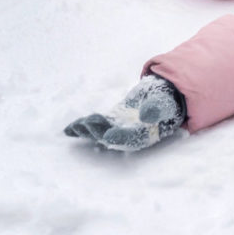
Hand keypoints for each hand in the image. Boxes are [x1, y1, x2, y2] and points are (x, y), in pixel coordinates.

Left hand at [64, 75, 186, 152]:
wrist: (161, 96)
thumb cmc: (165, 101)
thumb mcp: (164, 103)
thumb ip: (156, 109)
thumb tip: (145, 115)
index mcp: (146, 134)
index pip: (132, 138)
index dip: (120, 136)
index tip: (108, 134)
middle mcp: (130, 135)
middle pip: (113, 137)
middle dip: (98, 132)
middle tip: (87, 124)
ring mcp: (118, 128)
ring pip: (100, 132)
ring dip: (87, 131)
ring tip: (74, 128)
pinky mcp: (109, 121)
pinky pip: (94, 125)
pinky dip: (82, 127)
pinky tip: (68, 129)